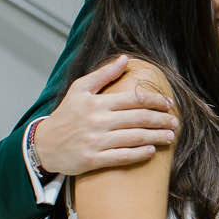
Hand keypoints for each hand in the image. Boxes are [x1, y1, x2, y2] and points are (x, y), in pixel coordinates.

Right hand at [34, 55, 176, 175]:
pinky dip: (139, 153)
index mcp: (97, 103)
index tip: (168, 104)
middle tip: (175, 122)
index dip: (155, 100)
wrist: (43, 144)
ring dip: (157, 136)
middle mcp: (97, 121)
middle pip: (139, 118)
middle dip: (162, 120)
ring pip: (135, 137)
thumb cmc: (65, 115)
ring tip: (170, 136)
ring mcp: (95, 141)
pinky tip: (151, 151)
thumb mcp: (79, 90)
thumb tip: (125, 59)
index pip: (134, 98)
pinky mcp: (93, 159)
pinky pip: (122, 156)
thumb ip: (103, 74)